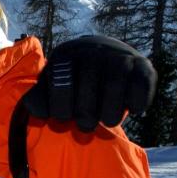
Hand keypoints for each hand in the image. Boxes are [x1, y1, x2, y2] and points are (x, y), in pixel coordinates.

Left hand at [24, 35, 156, 130]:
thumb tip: (33, 110)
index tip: (63, 118)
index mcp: (66, 56)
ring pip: (113, 89)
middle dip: (85, 116)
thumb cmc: (73, 79)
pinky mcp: (143, 65)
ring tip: (106, 121)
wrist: (105, 56)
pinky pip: (140, 87)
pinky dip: (136, 103)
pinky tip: (130, 108)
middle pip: (88, 91)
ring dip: (110, 114)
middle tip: (85, 126)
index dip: (61, 109)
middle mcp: (92, 51)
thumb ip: (39, 98)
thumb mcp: (52, 85)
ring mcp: (118, 56)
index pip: (61, 86)